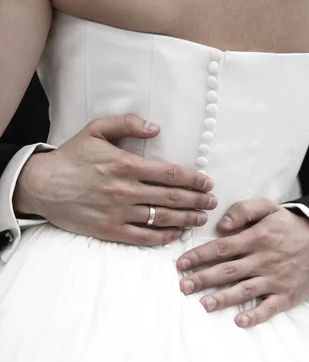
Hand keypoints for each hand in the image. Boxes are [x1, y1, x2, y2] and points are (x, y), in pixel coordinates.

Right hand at [13, 114, 216, 245]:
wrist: (43, 185)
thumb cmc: (72, 157)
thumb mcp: (96, 130)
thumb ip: (127, 124)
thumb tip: (156, 128)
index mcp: (125, 165)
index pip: (169, 174)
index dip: (193, 179)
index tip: (207, 183)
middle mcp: (125, 190)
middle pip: (171, 197)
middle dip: (196, 200)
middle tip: (212, 202)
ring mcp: (118, 212)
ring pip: (162, 218)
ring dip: (186, 218)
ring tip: (201, 218)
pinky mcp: (110, 230)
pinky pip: (144, 237)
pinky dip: (163, 236)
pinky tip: (176, 233)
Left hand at [176, 198, 308, 326]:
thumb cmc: (289, 226)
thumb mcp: (269, 207)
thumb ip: (244, 209)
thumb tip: (223, 225)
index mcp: (257, 238)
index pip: (221, 247)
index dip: (199, 255)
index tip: (181, 263)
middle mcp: (263, 260)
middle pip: (228, 271)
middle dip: (203, 279)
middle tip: (183, 286)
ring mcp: (275, 279)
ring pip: (245, 290)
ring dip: (223, 298)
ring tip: (203, 304)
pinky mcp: (287, 296)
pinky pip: (270, 308)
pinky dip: (255, 316)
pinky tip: (240, 321)